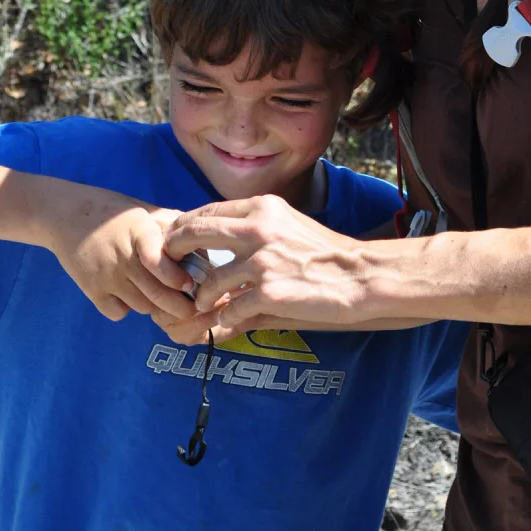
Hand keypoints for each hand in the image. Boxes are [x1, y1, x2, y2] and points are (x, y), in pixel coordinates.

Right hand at [45, 186, 197, 323]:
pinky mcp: (91, 290)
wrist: (65, 215)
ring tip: (166, 300)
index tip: (189, 285)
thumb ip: (168, 223)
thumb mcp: (141, 210)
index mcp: (138, 232)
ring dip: (157, 306)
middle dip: (179, 307)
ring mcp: (105, 276)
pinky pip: (118, 312)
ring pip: (141, 305)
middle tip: (193, 309)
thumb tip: (198, 237)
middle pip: (155, 292)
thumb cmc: (111, 212)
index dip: (175, 277)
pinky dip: (128, 310)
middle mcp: (122, 256)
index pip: (157, 261)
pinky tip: (132, 296)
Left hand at [159, 194, 364, 344]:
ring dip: (202, 297)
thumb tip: (218, 239)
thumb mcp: (288, 225)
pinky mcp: (269, 293)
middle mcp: (258, 230)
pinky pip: (230, 309)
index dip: (183, 228)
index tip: (174, 242)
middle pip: (195, 234)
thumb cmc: (325, 252)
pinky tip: (227, 321)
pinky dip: (224, 318)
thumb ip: (253, 228)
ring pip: (209, 281)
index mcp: (262, 208)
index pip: (207, 212)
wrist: (359, 275)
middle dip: (174, 252)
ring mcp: (262, 262)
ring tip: (206, 304)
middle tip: (171, 269)